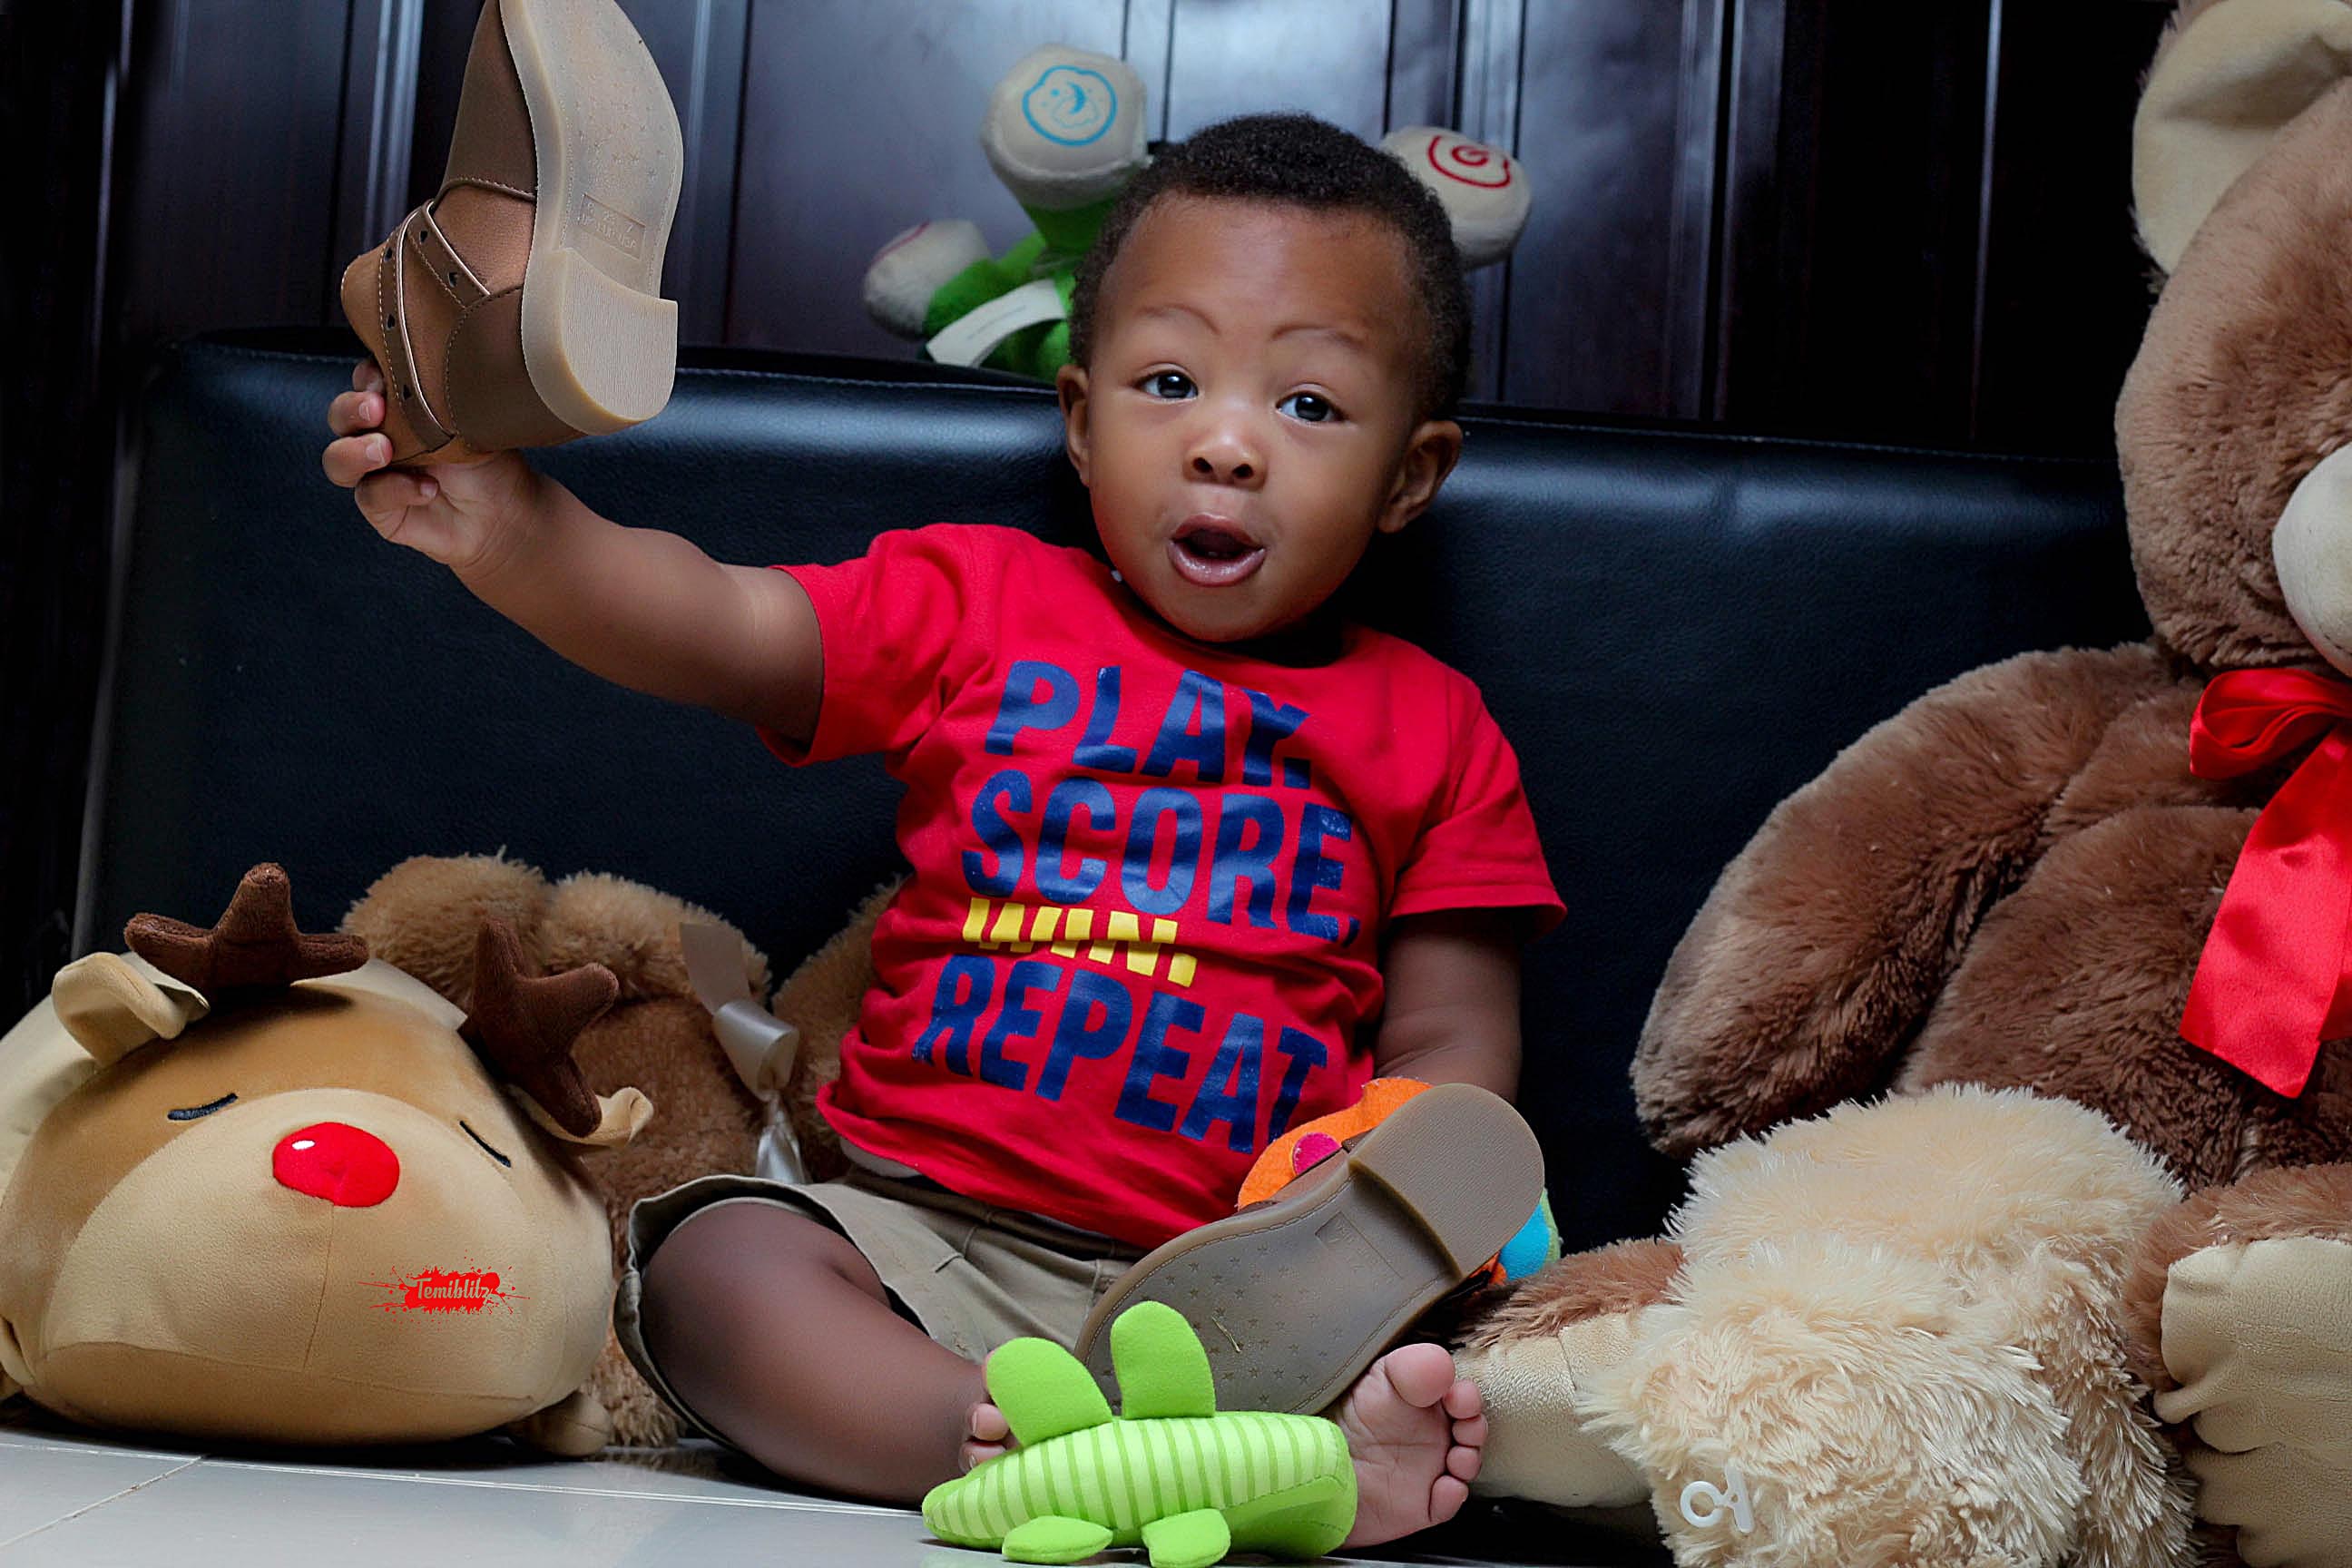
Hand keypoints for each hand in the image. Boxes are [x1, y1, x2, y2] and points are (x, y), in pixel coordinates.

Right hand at [321, 359, 539, 577]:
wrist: (506, 516)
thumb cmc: (490, 465)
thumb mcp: (470, 424)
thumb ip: (441, 399)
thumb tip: (428, 367)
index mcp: (399, 409)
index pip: (366, 382)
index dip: (366, 377)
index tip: (381, 376)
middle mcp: (381, 437)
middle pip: (341, 416)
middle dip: (350, 408)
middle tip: (375, 409)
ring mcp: (376, 473)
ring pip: (337, 458)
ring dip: (354, 451)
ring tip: (383, 451)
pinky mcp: (380, 508)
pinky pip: (369, 496)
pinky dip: (396, 490)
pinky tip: (428, 488)